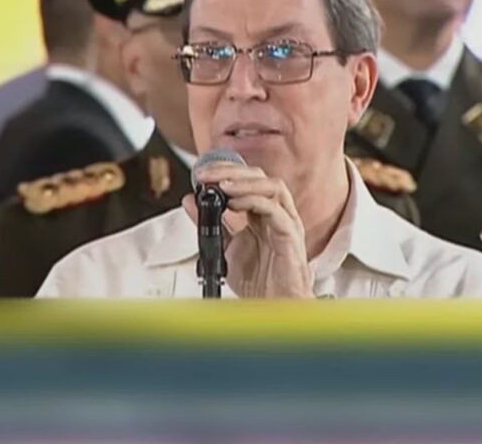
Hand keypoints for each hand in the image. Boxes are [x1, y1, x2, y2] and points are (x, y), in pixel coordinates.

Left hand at [183, 162, 312, 297]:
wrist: (274, 310)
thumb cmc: (259, 283)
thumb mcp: (225, 248)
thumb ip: (210, 223)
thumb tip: (190, 200)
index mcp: (263, 215)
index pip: (247, 180)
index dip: (224, 172)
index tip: (200, 175)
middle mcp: (278, 214)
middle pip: (259, 176)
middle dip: (230, 170)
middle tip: (205, 175)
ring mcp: (287, 224)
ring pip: (273, 186)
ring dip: (244, 182)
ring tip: (221, 185)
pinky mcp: (291, 237)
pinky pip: (275, 210)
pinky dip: (253, 201)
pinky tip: (233, 204)